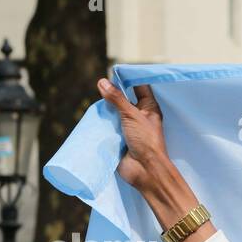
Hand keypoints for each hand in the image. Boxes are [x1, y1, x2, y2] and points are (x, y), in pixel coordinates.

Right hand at [97, 79, 169, 193]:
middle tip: (99, 85)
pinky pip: (108, 126)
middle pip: (123, 98)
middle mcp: (139, 116)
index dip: (128, 78)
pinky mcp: (119, 138)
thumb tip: (102, 82)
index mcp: (149, 107)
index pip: (139, 86)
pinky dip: (101, 122)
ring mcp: (128, 127)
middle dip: (112, 93)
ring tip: (95, 101)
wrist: (145, 170)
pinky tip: (92, 116)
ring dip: (105, 109)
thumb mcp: (132, 115)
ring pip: (114, 112)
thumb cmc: (146, 141)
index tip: (113, 70)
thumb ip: (117, 98)